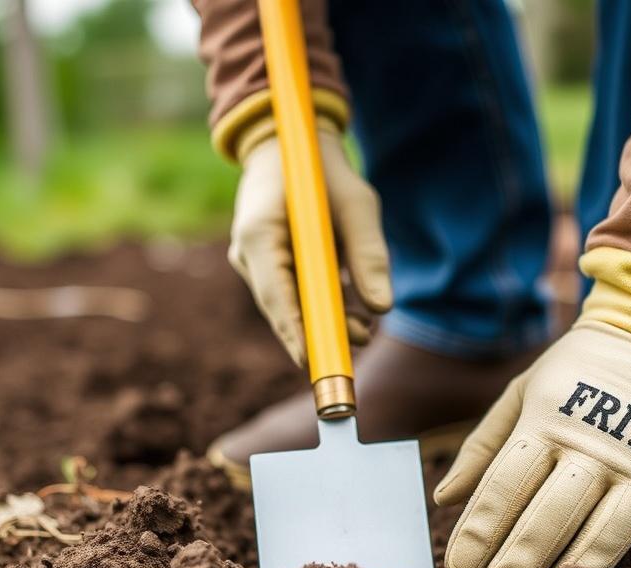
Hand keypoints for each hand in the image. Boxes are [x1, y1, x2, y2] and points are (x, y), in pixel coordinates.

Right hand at [229, 122, 392, 365]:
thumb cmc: (325, 172)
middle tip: (362, 340)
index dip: (296, 330)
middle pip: (281, 306)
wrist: (291, 146)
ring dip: (323, 318)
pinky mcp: (265, 264)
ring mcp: (253, 259)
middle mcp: (248, 251)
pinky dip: (319, 303)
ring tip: (365, 328)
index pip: (276, 294)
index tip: (316, 359)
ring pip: (287, 303)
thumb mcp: (358, 205)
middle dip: (319, 329)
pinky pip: (291, 292)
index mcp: (260, 232)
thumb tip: (383, 307)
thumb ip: (370, 254)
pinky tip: (352, 310)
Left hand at [436, 320, 630, 567]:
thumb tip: (443, 499)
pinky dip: (603, 553)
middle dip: (513, 554)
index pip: (503, 480)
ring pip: (587, 518)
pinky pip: (630, 519)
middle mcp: (582, 437)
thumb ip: (483, 447)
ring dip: (556, 563)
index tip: (457, 565)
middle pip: (542, 506)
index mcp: (541, 416)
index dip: (480, 526)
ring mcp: (626, 452)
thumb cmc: (575, 371)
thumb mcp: (521, 393)